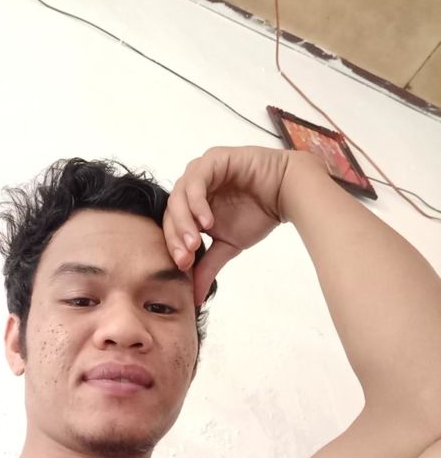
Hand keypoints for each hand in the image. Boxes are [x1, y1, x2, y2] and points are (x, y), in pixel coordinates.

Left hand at [163, 145, 325, 304]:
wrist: (286, 194)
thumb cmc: (257, 214)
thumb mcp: (227, 246)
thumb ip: (207, 267)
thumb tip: (195, 297)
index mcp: (190, 205)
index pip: (172, 226)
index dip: (173, 247)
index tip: (183, 268)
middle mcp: (192, 186)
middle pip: (171, 212)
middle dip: (176, 237)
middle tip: (186, 258)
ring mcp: (201, 170)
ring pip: (180, 196)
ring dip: (184, 222)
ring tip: (195, 242)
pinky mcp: (213, 159)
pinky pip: (196, 180)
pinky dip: (197, 203)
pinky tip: (206, 222)